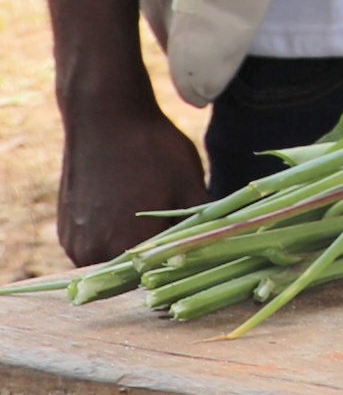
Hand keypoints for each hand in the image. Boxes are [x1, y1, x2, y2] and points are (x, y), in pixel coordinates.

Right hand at [59, 94, 207, 269]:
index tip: (200, 261)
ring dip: (135, 251)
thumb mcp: (191, 187)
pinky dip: (114, 238)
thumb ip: (204, 226)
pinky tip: (133, 217)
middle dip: (158, 263)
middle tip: (183, 244)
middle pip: (134, 274)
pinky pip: (95, 245)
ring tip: (159, 229)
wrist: (105, 115)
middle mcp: (90, 253)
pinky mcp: (64, 229)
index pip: (159, 278)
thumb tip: (226, 247)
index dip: (182, 271)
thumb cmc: (153, 149)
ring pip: (113, 260)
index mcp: (124, 247)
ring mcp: (72, 242)